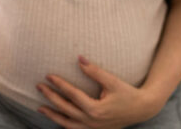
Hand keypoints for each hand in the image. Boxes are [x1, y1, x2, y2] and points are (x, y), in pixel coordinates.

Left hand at [36, 56, 162, 128]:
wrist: (142, 109)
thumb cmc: (127, 93)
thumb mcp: (112, 81)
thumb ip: (94, 71)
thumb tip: (79, 58)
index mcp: (95, 109)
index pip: (72, 95)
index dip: (59, 84)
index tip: (48, 75)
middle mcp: (92, 122)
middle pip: (65, 109)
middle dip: (50, 98)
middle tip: (39, 86)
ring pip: (67, 124)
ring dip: (53, 116)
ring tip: (40, 107)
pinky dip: (64, 124)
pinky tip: (56, 118)